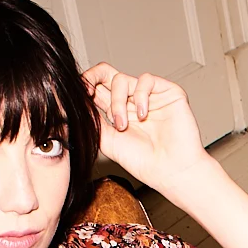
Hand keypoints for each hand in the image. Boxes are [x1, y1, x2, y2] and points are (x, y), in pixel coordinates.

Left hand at [81, 62, 207, 191]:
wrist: (172, 171)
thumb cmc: (145, 163)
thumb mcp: (108, 142)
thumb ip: (93, 121)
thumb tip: (76, 103)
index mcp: (117, 113)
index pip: (97, 91)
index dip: (85, 88)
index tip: (77, 96)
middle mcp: (131, 102)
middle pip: (106, 75)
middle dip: (92, 78)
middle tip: (86, 88)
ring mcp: (148, 96)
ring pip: (121, 79)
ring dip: (117, 102)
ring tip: (122, 126)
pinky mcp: (167, 92)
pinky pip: (145, 80)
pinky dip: (140, 95)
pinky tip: (143, 114)